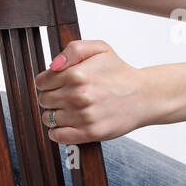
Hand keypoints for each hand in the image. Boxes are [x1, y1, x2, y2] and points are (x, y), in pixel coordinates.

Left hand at [33, 40, 150, 144]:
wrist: (144, 96)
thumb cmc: (120, 73)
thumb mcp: (100, 49)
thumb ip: (73, 50)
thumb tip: (53, 65)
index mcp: (77, 74)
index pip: (41, 82)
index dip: (47, 82)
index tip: (56, 84)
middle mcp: (78, 95)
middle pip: (43, 100)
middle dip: (51, 97)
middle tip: (65, 96)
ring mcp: (83, 116)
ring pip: (48, 118)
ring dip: (55, 114)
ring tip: (69, 109)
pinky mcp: (90, 133)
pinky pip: (58, 136)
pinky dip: (58, 132)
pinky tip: (68, 124)